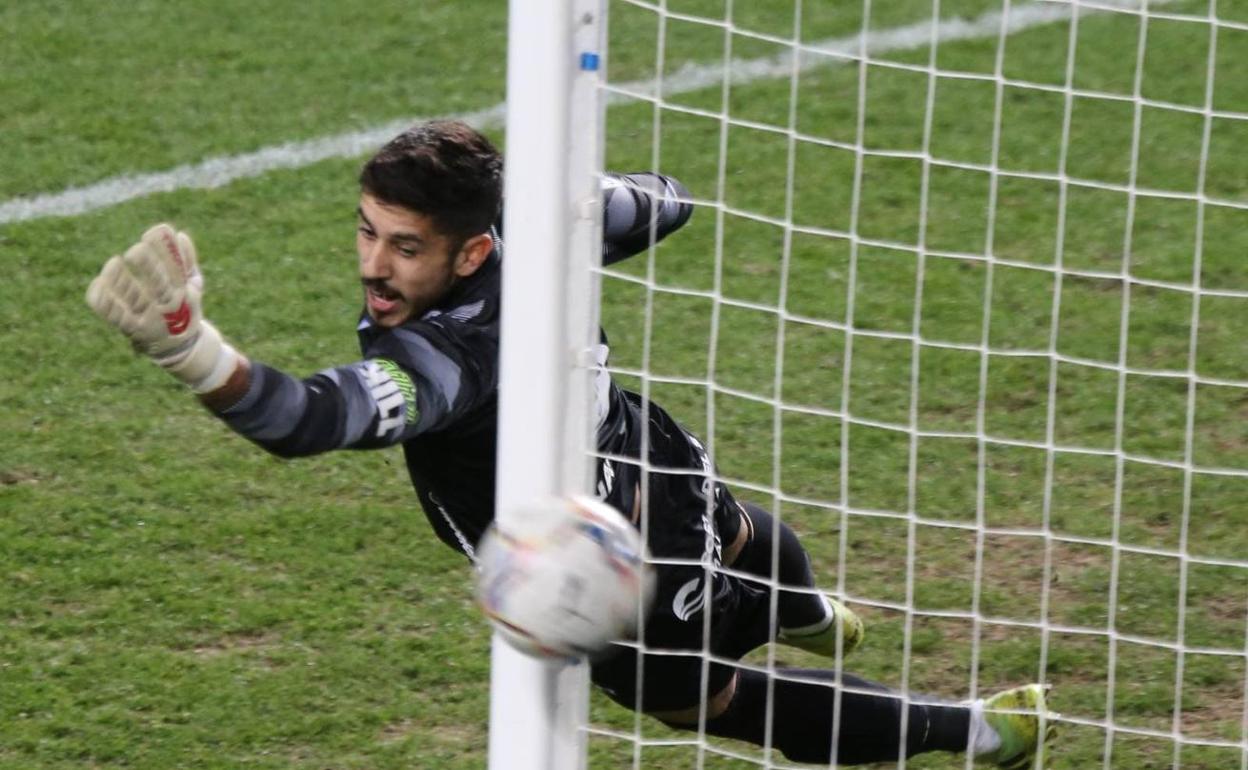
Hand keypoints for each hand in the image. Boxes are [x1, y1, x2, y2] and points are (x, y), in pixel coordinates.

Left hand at [87, 224, 239, 392]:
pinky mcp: (132, 329)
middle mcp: (168, 306)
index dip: (165, 250)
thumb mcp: (193, 286)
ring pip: (135, 299)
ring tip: (113, 263)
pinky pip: (115, 316)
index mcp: (184, 292)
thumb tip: (180, 234)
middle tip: (136, 250)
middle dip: (148, 267)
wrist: (181, 348)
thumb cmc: (184, 309)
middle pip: (158, 285)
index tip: (152, 233)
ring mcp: (150, 318)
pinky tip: (98, 284)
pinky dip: (105, 301)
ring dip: (123, 281)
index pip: (176, 269)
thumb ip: (187, 260)